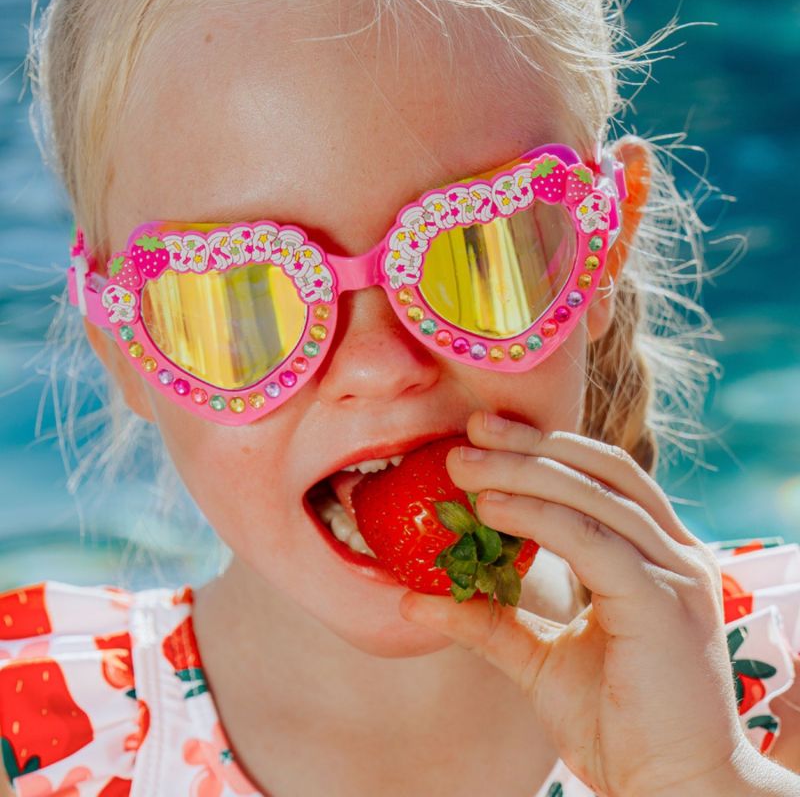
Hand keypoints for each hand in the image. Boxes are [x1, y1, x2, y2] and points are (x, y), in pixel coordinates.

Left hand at [398, 410, 749, 796]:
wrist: (670, 792)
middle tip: (471, 431)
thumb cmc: (617, 726)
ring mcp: (675, 575)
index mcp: (654, 557)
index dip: (545, 447)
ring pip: (594, 497)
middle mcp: (674, 555)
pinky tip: (492, 508)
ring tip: (464, 466)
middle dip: (531, 444)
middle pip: (600, 472)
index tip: (485, 435)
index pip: (602, 478)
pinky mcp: (664, 604)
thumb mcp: (540, 659)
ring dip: (524, 472)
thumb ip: (490, 620)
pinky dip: (540, 517)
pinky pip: (593, 542)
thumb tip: (417, 596)